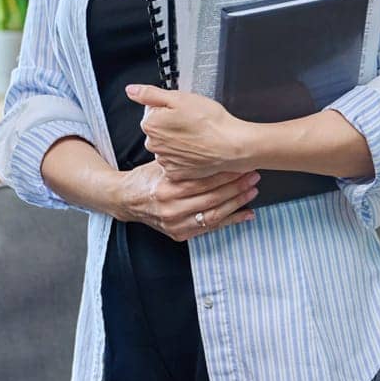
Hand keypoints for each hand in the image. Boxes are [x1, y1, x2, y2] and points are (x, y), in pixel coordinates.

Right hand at [116, 163, 259, 241]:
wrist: (126, 200)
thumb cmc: (146, 178)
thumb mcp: (160, 164)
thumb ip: (182, 160)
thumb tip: (212, 147)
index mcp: (166, 188)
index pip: (204, 180)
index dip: (225, 173)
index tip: (241, 164)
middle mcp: (172, 208)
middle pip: (212, 198)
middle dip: (236, 186)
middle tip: (253, 175)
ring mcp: (176, 224)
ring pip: (214, 215)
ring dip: (237, 203)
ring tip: (252, 191)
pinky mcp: (180, 234)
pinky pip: (210, 228)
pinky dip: (231, 221)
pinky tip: (246, 213)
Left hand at [126, 85, 252, 181]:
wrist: (232, 146)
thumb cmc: (210, 122)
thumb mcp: (180, 98)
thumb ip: (151, 94)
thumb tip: (131, 90)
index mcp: (151, 124)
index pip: (152, 111)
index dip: (169, 109)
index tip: (184, 112)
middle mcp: (153, 144)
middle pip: (158, 129)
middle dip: (171, 126)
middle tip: (193, 123)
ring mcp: (165, 160)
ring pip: (167, 146)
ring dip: (178, 142)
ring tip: (197, 137)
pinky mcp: (176, 173)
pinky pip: (176, 161)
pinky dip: (184, 157)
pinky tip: (197, 150)